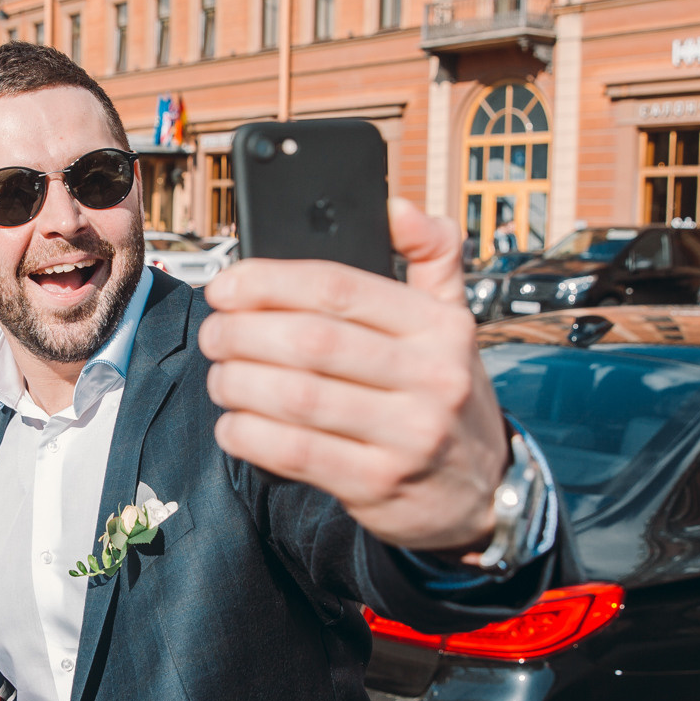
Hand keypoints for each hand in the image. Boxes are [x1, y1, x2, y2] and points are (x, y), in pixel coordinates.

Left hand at [200, 199, 508, 553]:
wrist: (485, 493)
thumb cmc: (448, 397)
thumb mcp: (454, 324)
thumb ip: (432, 257)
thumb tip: (396, 206)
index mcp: (440, 326)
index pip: (339, 287)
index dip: (268, 281)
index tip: (226, 286)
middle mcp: (431, 377)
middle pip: (310, 341)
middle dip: (242, 333)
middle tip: (214, 334)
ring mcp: (408, 435)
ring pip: (296, 398)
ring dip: (238, 383)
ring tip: (220, 377)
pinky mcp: (378, 485)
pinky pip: (295, 453)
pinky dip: (250, 435)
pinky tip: (234, 425)